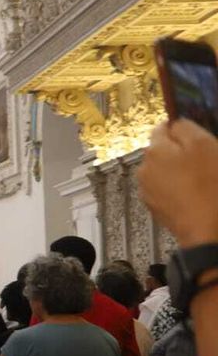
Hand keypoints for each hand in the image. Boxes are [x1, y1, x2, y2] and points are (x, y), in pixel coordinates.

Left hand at [140, 120, 217, 246]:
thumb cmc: (210, 186)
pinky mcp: (157, 209)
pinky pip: (169, 190)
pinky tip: (198, 196)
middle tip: (207, 161)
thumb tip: (175, 124)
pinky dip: (181, 190)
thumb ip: (186, 128)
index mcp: (155, 150)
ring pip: (166, 172)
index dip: (181, 129)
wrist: (208, 231)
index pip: (162, 128)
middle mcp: (145, 169)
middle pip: (164, 151)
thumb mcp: (204, 145)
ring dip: (182, 172)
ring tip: (205, 181)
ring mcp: (149, 191)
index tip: (199, 137)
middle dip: (183, 153)